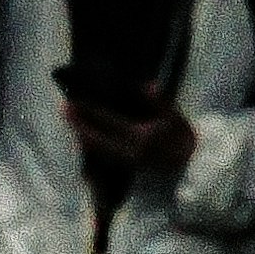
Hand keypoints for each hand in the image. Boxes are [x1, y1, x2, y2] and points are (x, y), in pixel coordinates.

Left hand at [64, 93, 196, 184]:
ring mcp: (125, 162)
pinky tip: (86, 136)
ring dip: (82, 134)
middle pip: (95, 138)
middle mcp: (128, 152)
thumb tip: (146, 85)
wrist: (190, 169)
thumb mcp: (174, 117)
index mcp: (140, 137)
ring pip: (96, 148)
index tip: (76, 100)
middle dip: (78, 123)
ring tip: (71, 120)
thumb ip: (159, 102)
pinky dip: (92, 143)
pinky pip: (102, 154)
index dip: (90, 111)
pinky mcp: (124, 166)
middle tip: (64, 108)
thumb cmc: (183, 140)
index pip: (109, 122)